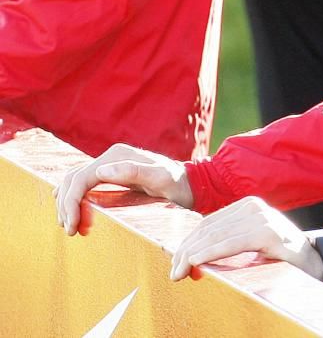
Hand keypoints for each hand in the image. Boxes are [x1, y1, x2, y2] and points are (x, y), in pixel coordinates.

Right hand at [55, 143, 192, 235]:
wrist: (190, 185)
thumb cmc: (178, 183)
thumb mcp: (162, 178)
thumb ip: (135, 172)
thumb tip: (101, 172)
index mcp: (117, 156)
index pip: (81, 178)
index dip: (71, 202)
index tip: (72, 225)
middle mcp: (111, 158)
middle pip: (73, 179)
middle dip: (67, 205)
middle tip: (71, 230)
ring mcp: (110, 166)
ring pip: (75, 182)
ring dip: (68, 204)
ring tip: (72, 227)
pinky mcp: (112, 176)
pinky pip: (84, 186)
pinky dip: (75, 200)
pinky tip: (76, 215)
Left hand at [169, 196, 322, 281]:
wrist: (315, 262)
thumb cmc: (280, 257)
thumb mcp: (250, 244)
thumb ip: (227, 242)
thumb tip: (190, 256)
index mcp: (248, 205)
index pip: (208, 223)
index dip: (188, 243)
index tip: (175, 262)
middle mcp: (254, 206)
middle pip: (208, 228)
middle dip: (186, 251)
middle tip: (174, 273)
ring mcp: (262, 217)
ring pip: (215, 235)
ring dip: (192, 256)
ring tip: (180, 272)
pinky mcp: (268, 232)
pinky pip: (231, 243)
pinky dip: (210, 253)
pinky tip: (196, 262)